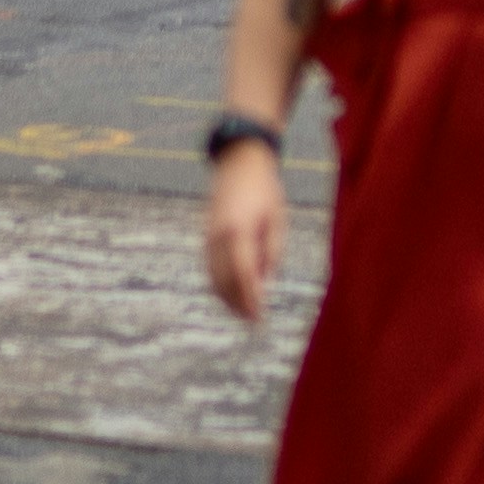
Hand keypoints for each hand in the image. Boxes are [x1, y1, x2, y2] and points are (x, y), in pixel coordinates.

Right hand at [202, 136, 285, 322]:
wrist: (239, 162)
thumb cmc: (265, 190)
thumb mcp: (277, 219)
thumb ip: (272, 252)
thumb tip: (265, 283)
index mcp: (238, 231)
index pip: (243, 274)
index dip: (251, 298)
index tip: (259, 316)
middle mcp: (218, 237)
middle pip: (224, 281)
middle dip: (238, 304)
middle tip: (254, 321)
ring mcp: (209, 237)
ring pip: (213, 277)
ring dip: (227, 298)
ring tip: (245, 313)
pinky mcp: (206, 236)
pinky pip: (210, 268)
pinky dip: (220, 284)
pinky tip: (233, 294)